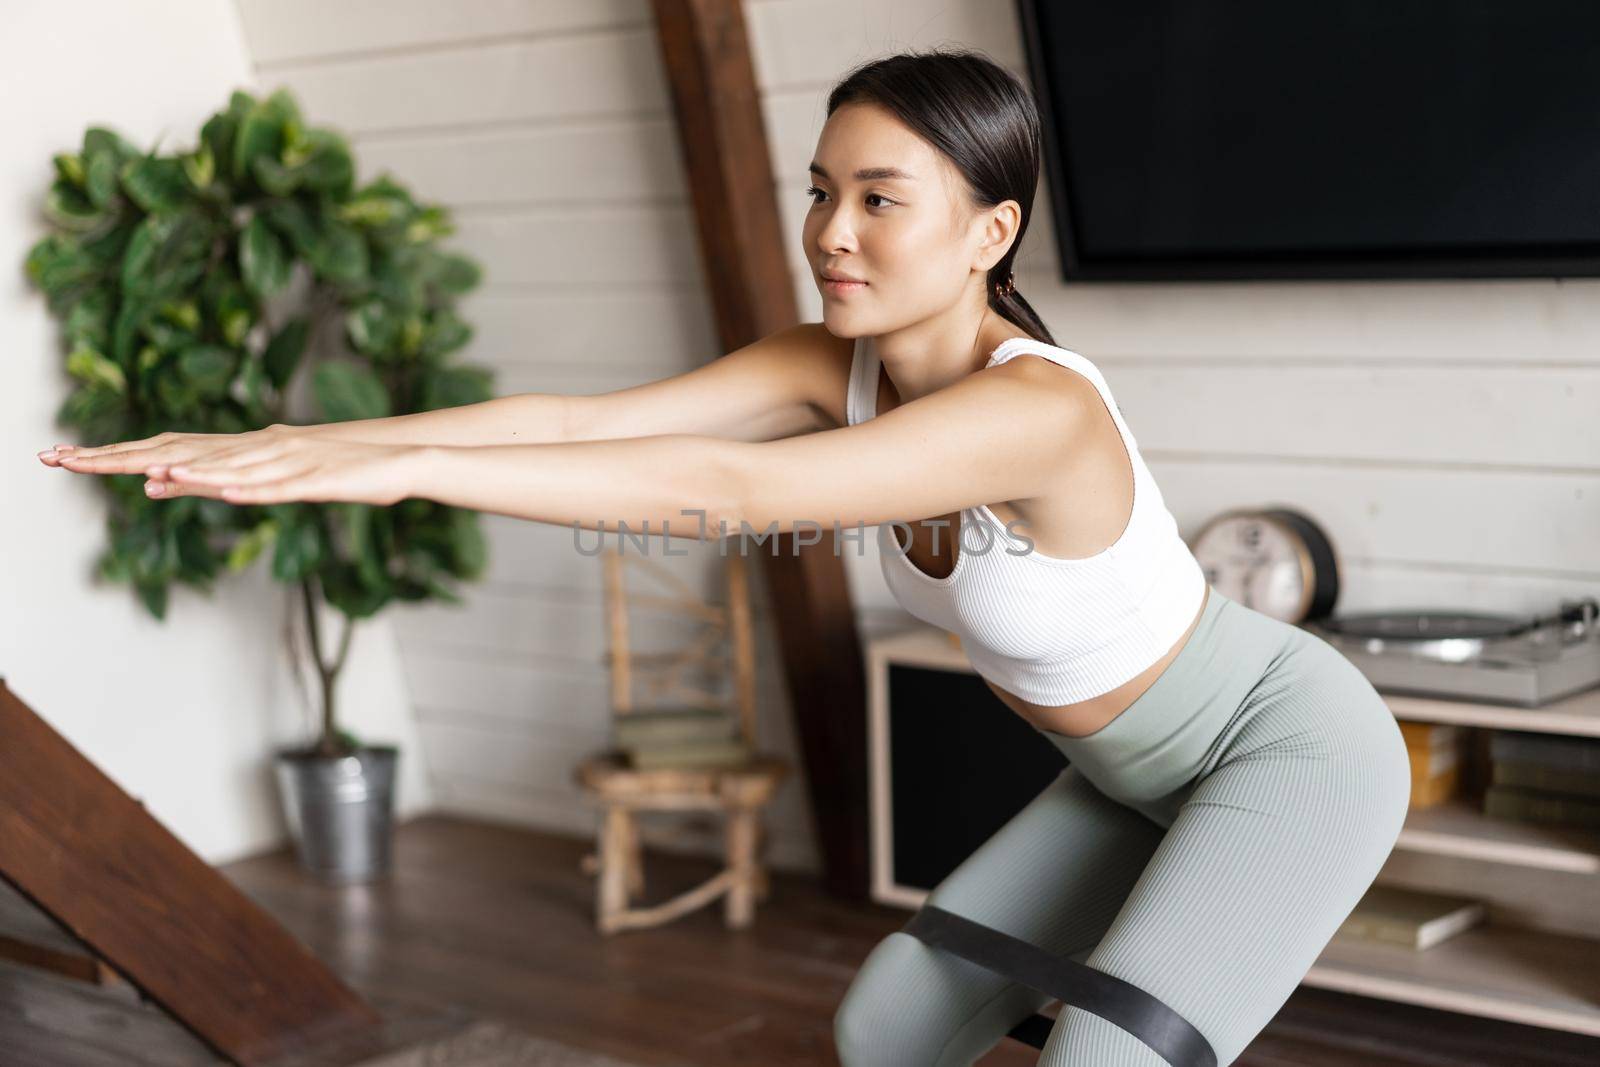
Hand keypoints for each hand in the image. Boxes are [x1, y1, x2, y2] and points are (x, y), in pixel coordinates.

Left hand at [39, 427, 421, 505]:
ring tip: (151, 477)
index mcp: (247, 449)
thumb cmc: (343, 472)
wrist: (399, 461)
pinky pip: (280, 488)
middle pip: (189, 455)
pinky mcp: (318, 480)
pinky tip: (226, 492)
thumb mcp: (278, 478)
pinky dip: (251, 489)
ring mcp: (289, 463)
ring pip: (231, 470)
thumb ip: (229, 480)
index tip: (72, 460)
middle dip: (133, 460)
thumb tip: (173, 482)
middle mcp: (261, 448)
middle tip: (79, 462)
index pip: (175, 451)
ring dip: (191, 475)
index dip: (124, 455)